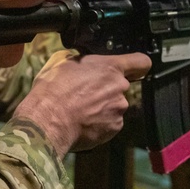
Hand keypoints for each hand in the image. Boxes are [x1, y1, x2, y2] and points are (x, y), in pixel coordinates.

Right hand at [13, 50, 151, 157]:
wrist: (48, 120)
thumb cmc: (53, 89)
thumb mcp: (62, 61)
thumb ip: (82, 60)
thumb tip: (83, 64)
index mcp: (110, 67)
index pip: (141, 62)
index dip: (138, 66)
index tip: (135, 70)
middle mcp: (120, 87)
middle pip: (121, 87)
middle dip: (107, 90)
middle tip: (86, 94)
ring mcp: (119, 109)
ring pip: (115, 106)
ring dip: (103, 108)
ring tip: (81, 111)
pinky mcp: (114, 128)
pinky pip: (110, 123)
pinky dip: (100, 124)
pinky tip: (83, 122)